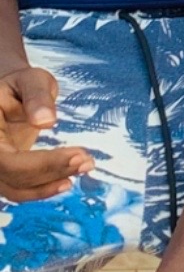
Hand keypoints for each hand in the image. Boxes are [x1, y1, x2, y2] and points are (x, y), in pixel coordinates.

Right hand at [0, 67, 92, 201]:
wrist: (12, 96)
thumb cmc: (21, 85)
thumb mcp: (31, 80)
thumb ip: (37, 96)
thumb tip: (46, 121)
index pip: (6, 160)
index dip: (42, 163)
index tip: (78, 154)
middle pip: (13, 177)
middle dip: (52, 172)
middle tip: (87, 161)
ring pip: (16, 189)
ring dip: (51, 183)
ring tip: (84, 167)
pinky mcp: (3, 174)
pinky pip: (19, 190)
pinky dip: (43, 189)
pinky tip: (67, 181)